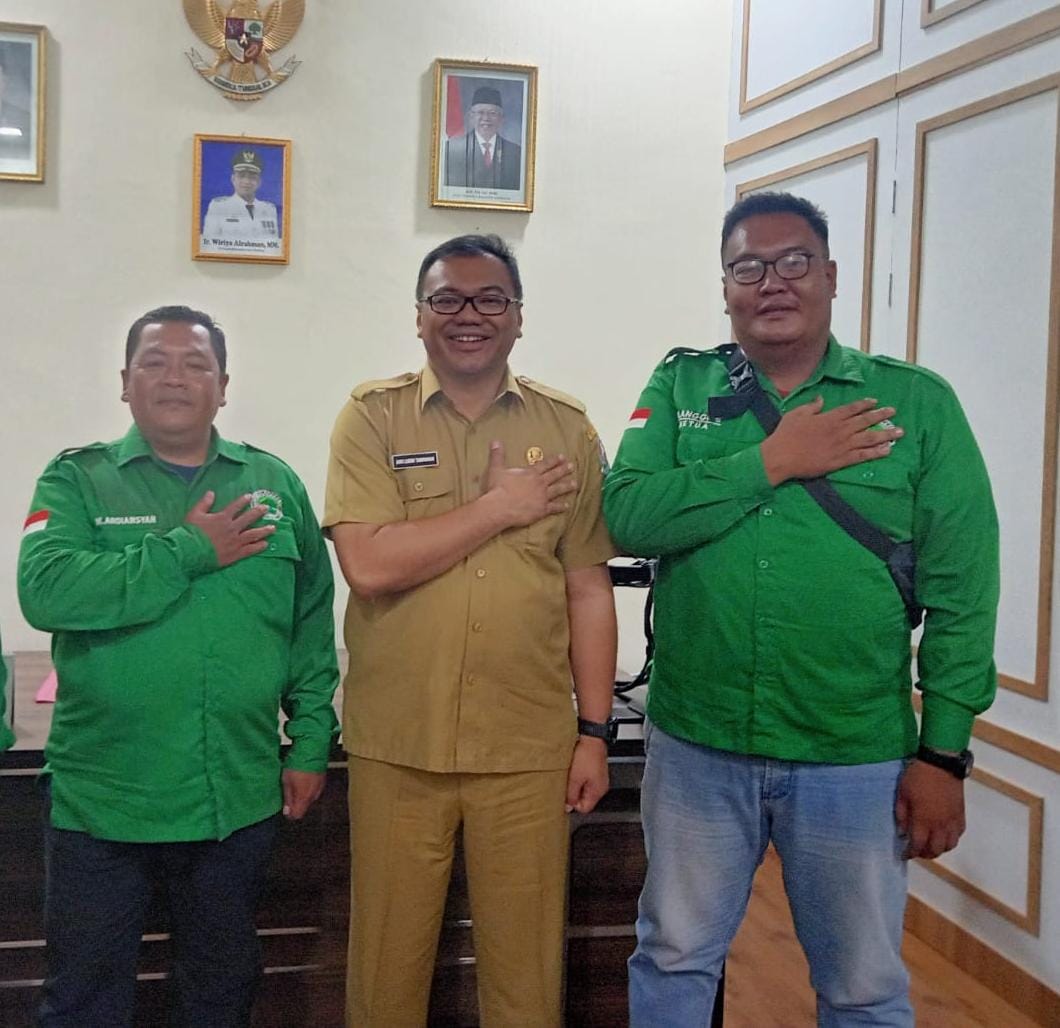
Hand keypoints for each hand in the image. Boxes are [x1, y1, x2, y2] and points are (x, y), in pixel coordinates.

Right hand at [185, 491, 274, 566]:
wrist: (190, 551)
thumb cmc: (190, 533)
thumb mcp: (194, 514)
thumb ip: (204, 503)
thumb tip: (211, 492)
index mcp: (222, 518)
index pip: (235, 506)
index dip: (243, 501)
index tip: (250, 496)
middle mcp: (231, 528)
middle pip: (248, 518)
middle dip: (258, 512)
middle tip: (266, 508)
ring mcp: (235, 541)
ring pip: (253, 534)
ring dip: (264, 530)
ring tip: (273, 527)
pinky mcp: (235, 553)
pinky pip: (250, 549)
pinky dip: (258, 546)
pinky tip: (266, 544)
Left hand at [281, 768, 325, 819]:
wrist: (312, 749)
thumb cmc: (298, 764)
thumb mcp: (286, 781)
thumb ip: (287, 798)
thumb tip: (287, 811)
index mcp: (304, 797)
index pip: (298, 815)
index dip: (290, 814)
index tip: (285, 809)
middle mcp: (314, 795)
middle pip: (304, 807)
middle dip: (296, 803)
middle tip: (289, 792)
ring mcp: (320, 788)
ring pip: (310, 798)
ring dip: (303, 794)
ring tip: (296, 782)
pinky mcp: (323, 780)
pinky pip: (315, 790)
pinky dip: (309, 787)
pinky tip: (304, 778)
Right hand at [484, 441, 576, 527]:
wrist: (500, 507)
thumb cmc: (498, 488)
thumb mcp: (496, 469)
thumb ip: (497, 455)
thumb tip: (495, 441)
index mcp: (530, 473)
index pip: (545, 464)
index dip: (554, 460)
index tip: (562, 457)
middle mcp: (539, 483)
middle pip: (554, 475)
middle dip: (564, 470)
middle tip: (572, 466)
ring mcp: (542, 497)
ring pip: (558, 490)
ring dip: (567, 486)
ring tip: (575, 484)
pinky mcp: (542, 510)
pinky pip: (554, 508)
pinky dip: (561, 507)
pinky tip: (567, 506)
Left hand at [565, 737, 609, 813]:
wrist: (591, 738)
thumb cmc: (586, 755)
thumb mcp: (574, 779)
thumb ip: (571, 795)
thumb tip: (568, 807)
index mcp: (597, 791)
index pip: (584, 808)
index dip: (573, 804)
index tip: (565, 796)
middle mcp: (601, 786)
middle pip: (584, 798)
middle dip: (574, 793)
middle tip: (566, 784)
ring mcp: (599, 777)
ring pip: (584, 787)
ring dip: (575, 783)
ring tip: (570, 774)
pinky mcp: (596, 769)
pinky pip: (586, 778)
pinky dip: (579, 775)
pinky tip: (575, 768)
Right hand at [760, 397, 903, 484]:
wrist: (781, 457)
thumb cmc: (786, 435)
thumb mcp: (796, 414)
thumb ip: (812, 406)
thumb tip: (822, 399)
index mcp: (829, 417)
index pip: (851, 409)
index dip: (864, 404)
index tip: (875, 402)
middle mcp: (840, 430)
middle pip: (865, 421)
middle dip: (881, 415)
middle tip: (893, 412)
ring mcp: (842, 445)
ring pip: (869, 438)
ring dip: (885, 434)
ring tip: (899, 432)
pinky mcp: (840, 460)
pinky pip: (862, 456)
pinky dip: (875, 453)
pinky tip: (887, 450)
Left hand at [895, 760, 965, 858]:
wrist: (941, 763)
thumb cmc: (917, 777)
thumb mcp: (902, 794)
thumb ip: (902, 815)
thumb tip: (902, 831)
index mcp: (923, 821)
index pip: (918, 845)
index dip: (910, 853)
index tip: (904, 854)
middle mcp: (940, 825)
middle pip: (935, 850)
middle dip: (924, 854)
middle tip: (916, 850)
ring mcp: (952, 820)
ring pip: (949, 845)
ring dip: (939, 849)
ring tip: (930, 844)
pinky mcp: (961, 814)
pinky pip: (958, 834)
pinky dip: (950, 839)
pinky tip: (943, 834)